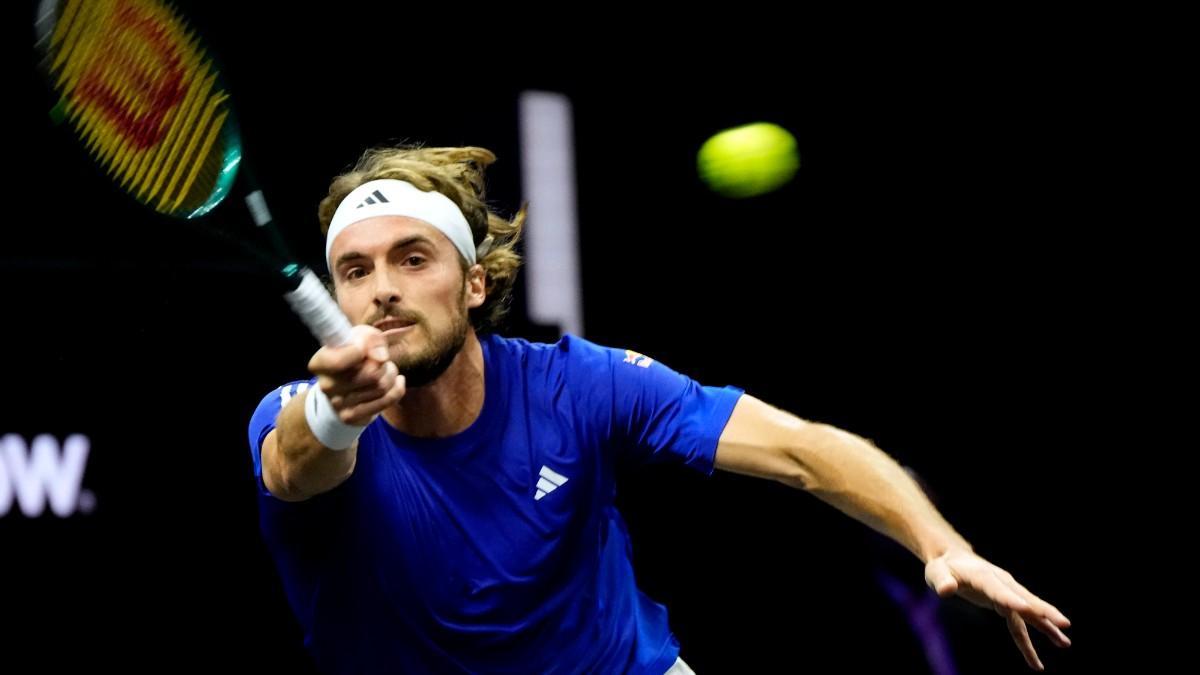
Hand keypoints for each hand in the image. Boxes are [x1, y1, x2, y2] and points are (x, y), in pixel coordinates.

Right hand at [308, 324, 404, 425]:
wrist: (344, 387)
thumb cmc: (353, 355)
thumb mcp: (358, 337)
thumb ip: (370, 339)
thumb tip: (380, 357)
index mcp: (320, 363)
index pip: (340, 360)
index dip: (361, 350)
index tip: (365, 347)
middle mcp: (326, 385)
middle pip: (371, 373)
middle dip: (383, 363)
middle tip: (380, 361)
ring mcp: (338, 404)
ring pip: (381, 387)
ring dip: (390, 374)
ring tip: (385, 371)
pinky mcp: (351, 417)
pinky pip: (387, 400)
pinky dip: (398, 388)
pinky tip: (396, 381)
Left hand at [925, 548, 1070, 669]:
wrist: (952, 560)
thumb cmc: (943, 568)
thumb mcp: (936, 573)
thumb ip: (942, 581)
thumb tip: (946, 590)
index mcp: (984, 576)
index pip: (998, 589)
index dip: (1010, 598)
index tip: (1026, 609)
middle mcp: (1001, 583)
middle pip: (1024, 599)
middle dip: (1044, 612)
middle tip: (1064, 624)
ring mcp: (1007, 593)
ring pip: (1029, 612)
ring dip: (1046, 627)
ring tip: (1065, 643)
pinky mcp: (1006, 603)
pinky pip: (1019, 624)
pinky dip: (1027, 641)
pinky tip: (1035, 662)